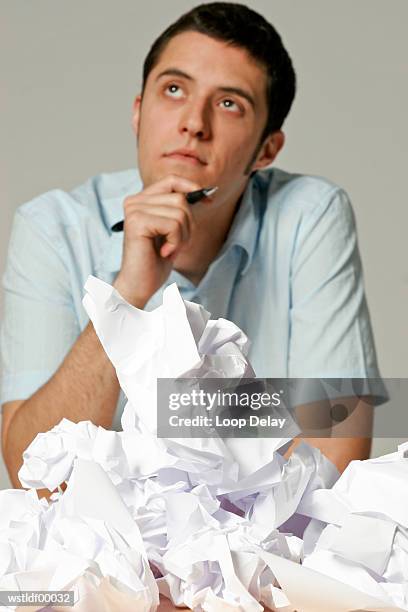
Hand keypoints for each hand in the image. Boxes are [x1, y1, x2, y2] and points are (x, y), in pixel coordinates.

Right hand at [113, 175, 199, 307]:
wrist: (139, 285)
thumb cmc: (155, 261)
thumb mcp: (172, 230)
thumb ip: (179, 210)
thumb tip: (203, 193)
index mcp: (141, 200)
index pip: (172, 180)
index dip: (193, 188)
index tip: (209, 200)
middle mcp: (134, 201)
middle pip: (180, 199)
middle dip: (188, 225)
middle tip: (176, 244)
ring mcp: (134, 210)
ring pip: (180, 213)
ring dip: (182, 236)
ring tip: (169, 249)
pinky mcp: (137, 222)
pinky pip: (173, 224)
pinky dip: (176, 242)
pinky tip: (165, 253)